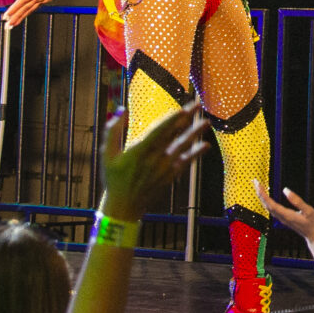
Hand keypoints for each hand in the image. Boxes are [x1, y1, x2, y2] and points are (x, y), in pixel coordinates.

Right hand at [5, 0, 77, 23]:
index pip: (22, 0)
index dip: (14, 8)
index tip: (7, 15)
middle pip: (22, 7)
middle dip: (14, 16)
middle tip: (7, 25)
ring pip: (26, 9)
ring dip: (19, 17)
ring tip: (11, 24)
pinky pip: (33, 8)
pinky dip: (27, 13)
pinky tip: (22, 16)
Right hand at [102, 100, 212, 222]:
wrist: (124, 206)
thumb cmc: (114, 178)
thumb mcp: (107, 154)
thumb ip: (113, 131)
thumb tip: (121, 110)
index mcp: (138, 151)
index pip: (159, 131)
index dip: (172, 119)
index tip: (183, 109)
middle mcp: (154, 158)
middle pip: (174, 135)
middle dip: (187, 119)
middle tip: (198, 105)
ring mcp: (164, 168)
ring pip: (183, 147)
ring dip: (195, 133)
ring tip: (206, 123)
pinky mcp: (170, 176)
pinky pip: (186, 162)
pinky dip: (196, 153)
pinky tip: (205, 145)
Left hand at [263, 185, 313, 249]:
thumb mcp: (309, 211)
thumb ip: (297, 201)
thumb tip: (286, 190)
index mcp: (286, 215)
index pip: (270, 204)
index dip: (263, 194)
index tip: (258, 185)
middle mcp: (282, 217)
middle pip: (267, 205)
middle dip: (260, 193)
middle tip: (255, 182)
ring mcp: (283, 219)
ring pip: (268, 207)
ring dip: (262, 197)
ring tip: (259, 188)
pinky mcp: (285, 219)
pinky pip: (272, 209)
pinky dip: (267, 202)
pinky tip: (267, 198)